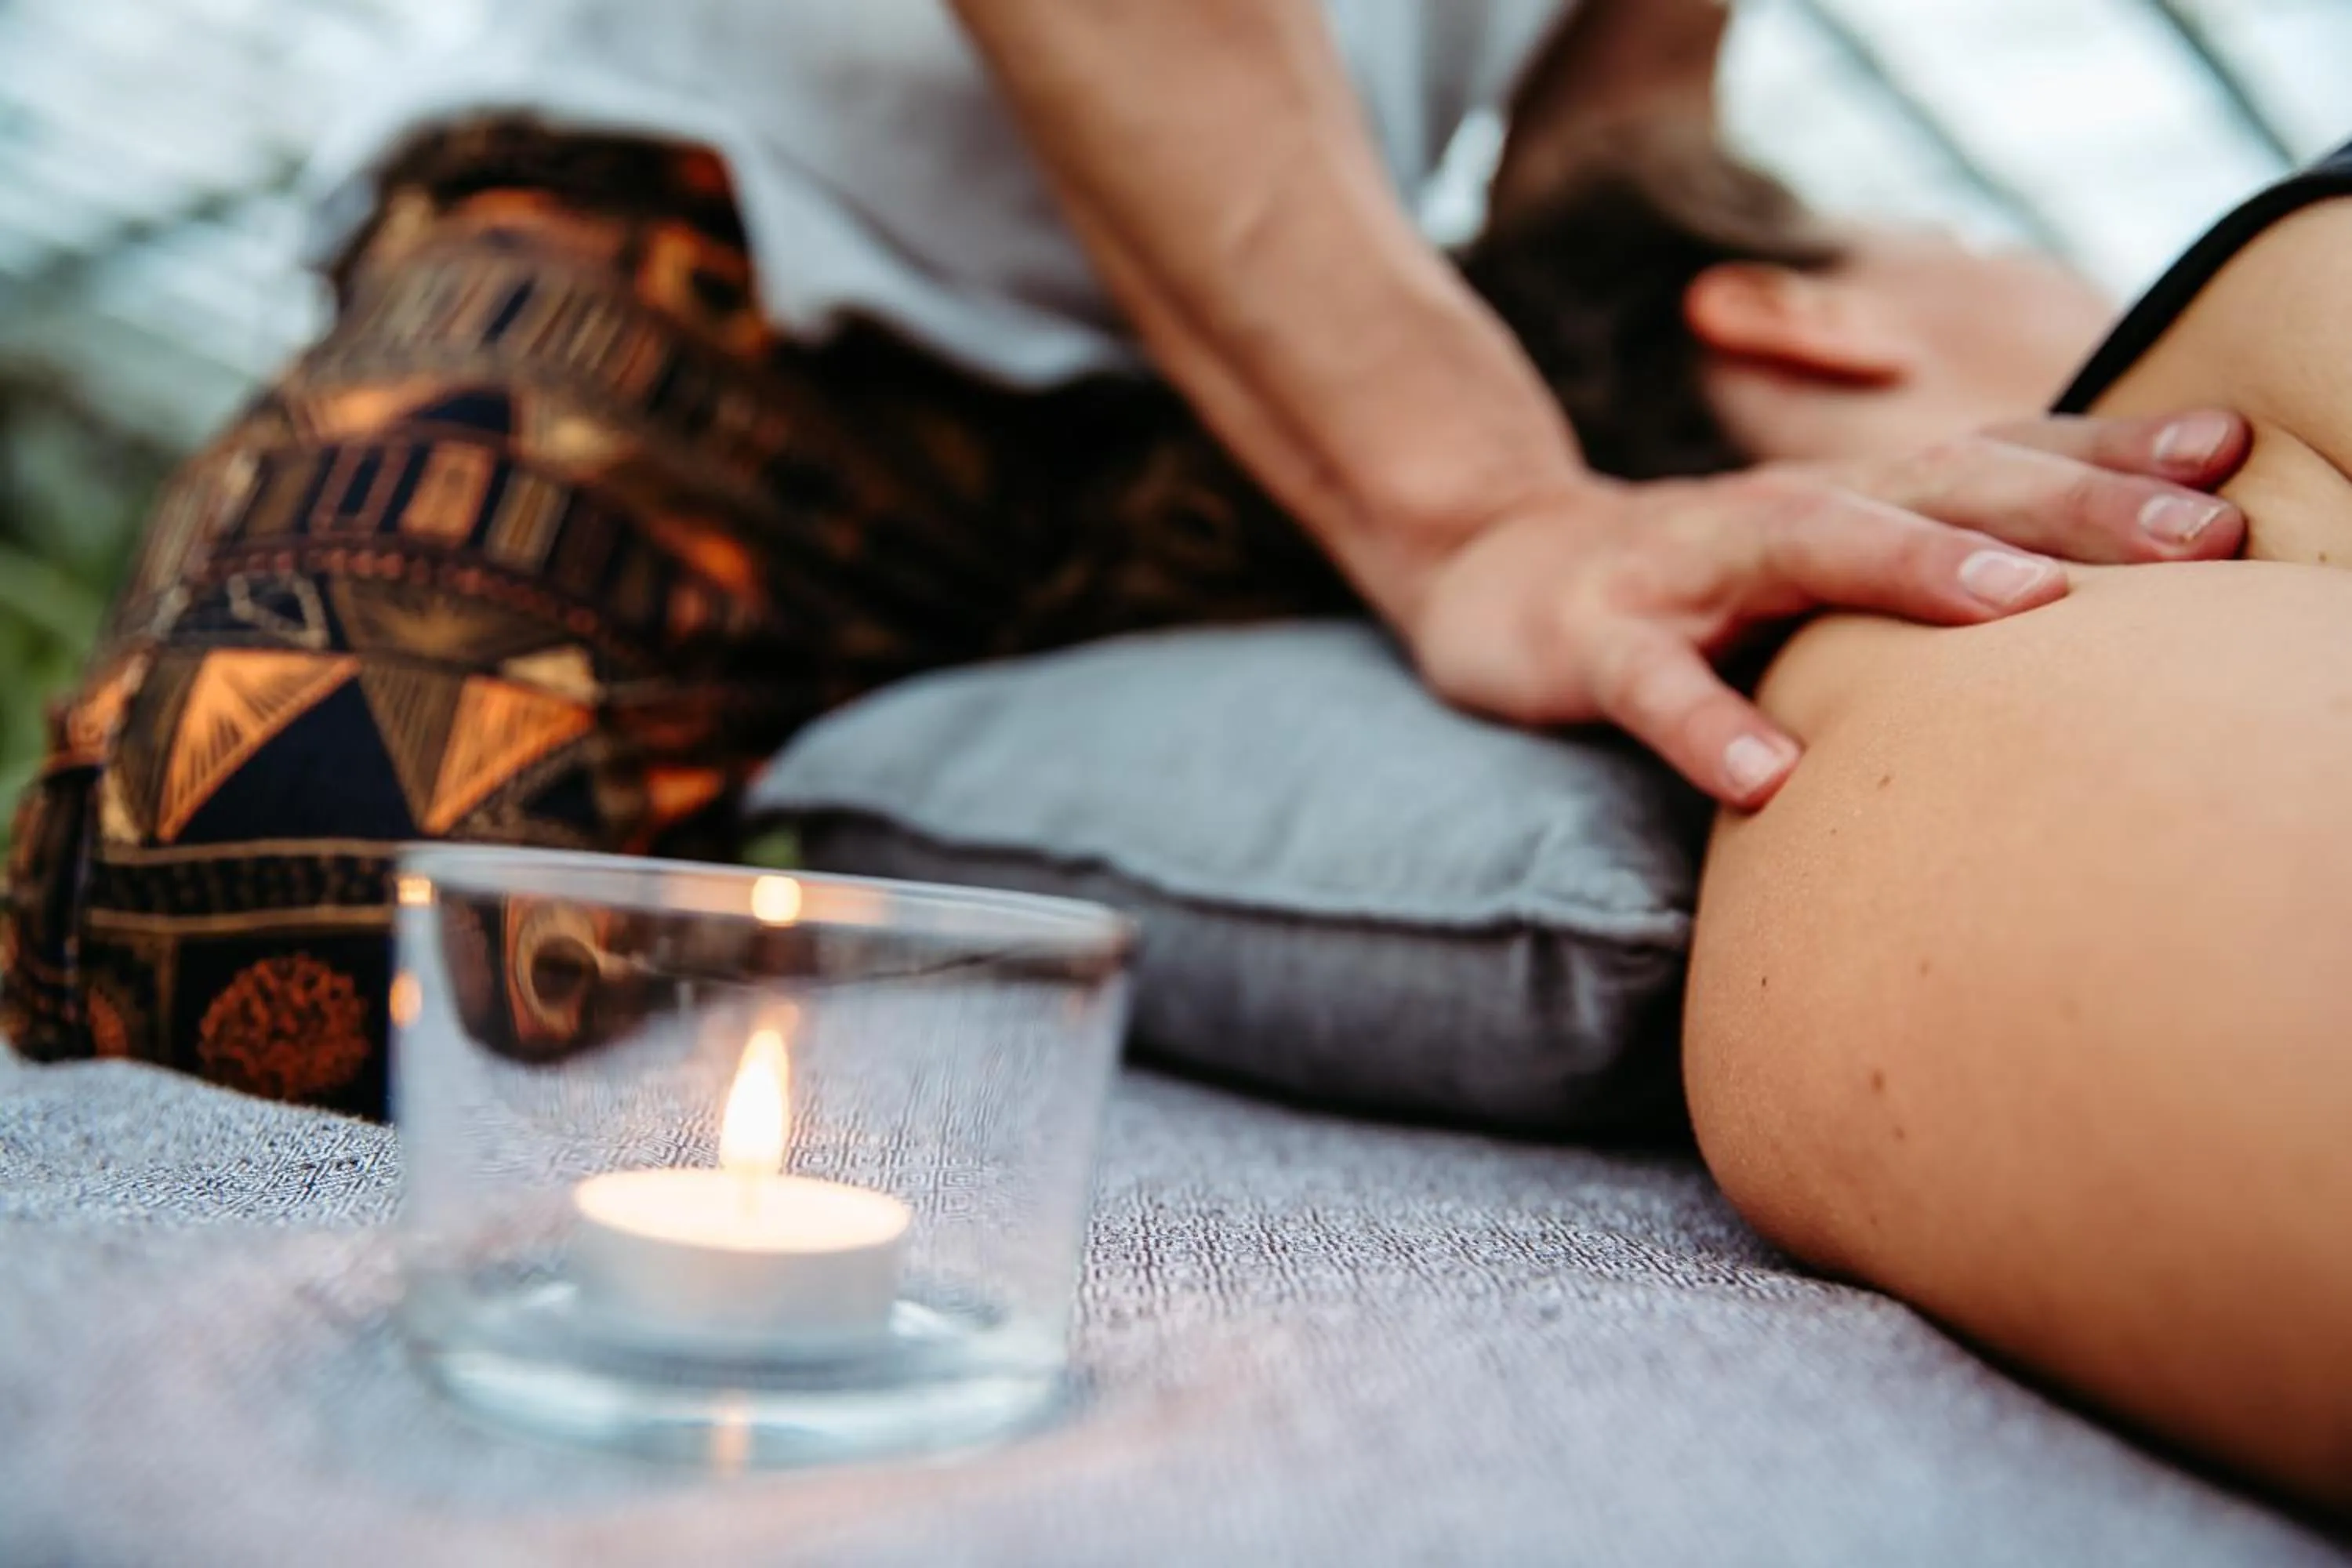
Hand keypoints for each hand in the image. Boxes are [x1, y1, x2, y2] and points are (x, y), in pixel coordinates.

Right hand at [1405, 410, 2251, 806]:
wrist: (1498, 574)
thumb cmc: (1693, 586)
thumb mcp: (1817, 560)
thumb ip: (1927, 563)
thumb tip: (2085, 600)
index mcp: (1848, 496)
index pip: (1991, 460)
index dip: (2108, 456)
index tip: (2231, 461)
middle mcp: (1783, 509)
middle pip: (1937, 485)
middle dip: (2072, 504)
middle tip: (2199, 533)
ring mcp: (1686, 565)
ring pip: (1805, 547)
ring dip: (1914, 569)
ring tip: (2022, 609)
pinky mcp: (1595, 636)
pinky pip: (1653, 685)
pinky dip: (1707, 726)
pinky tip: (1767, 781)